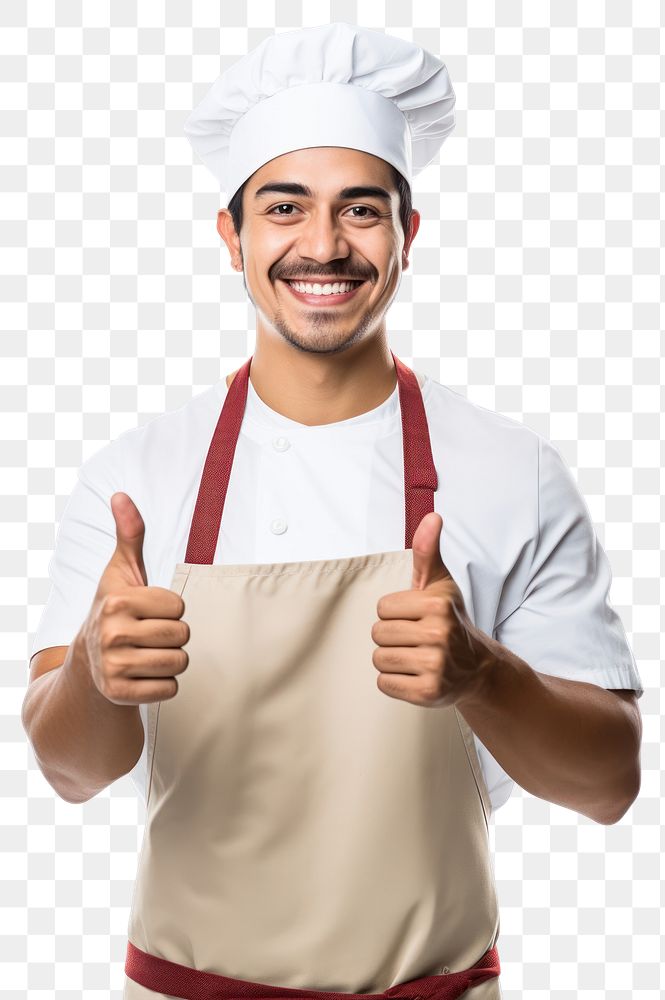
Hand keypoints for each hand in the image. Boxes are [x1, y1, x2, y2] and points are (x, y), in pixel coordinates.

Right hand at [78, 492, 189, 705]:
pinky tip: (143, 676)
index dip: (170, 609)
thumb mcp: (122, 572)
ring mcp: (113, 667)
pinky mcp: (120, 694)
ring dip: (170, 661)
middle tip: (148, 635)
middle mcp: (112, 634)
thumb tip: (121, 495)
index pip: (179, 607)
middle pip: (182, 635)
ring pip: (179, 663)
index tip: (149, 612)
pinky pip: (170, 689)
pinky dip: (163, 685)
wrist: (88, 663)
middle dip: (173, 636)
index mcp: (117, 602)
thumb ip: (129, 534)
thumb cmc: (115, 610)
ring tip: (147, 654)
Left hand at [370, 512, 493, 707]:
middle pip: (378, 634)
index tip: (416, 618)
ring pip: (379, 659)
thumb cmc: (449, 620)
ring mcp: (435, 667)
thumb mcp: (439, 583)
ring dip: (392, 659)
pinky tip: (415, 675)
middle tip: (416, 639)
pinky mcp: (428, 693)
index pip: (382, 609)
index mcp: (437, 605)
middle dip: (392, 636)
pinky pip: (385, 683)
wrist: (477, 668)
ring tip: (415, 657)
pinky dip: (394, 681)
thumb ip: (427, 550)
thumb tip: (432, 516)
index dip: (395, 613)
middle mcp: (439, 635)